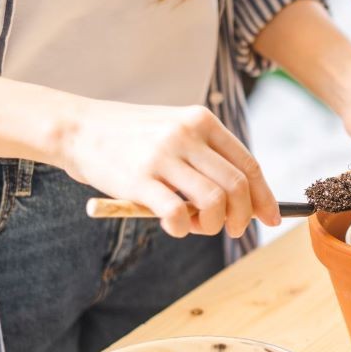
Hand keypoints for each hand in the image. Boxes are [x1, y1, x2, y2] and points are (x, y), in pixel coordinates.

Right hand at [61, 101, 279, 237]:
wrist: (78, 127)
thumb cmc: (134, 136)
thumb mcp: (177, 129)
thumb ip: (209, 157)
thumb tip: (248, 199)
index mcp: (203, 121)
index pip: (248, 164)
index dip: (264, 196)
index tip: (272, 217)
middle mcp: (187, 135)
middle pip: (237, 186)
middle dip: (243, 216)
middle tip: (235, 229)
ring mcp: (163, 156)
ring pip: (213, 202)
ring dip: (213, 225)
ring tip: (199, 226)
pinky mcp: (139, 179)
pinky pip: (176, 215)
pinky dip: (182, 229)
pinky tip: (175, 226)